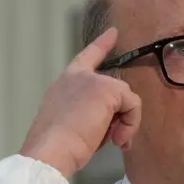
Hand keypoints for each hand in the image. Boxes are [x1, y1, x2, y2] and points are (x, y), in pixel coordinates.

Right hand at [18, 27, 142, 176]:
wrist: (50, 150)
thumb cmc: (56, 147)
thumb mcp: (70, 124)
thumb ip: (89, 113)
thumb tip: (115, 123)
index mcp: (63, 84)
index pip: (85, 59)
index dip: (101, 45)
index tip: (113, 33)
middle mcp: (77, 77)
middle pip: (113, 89)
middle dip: (118, 115)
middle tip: (114, 139)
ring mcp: (92, 80)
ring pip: (125, 99)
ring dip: (124, 123)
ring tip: (112, 142)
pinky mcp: (107, 90)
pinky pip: (133, 105)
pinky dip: (130, 125)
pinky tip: (117, 140)